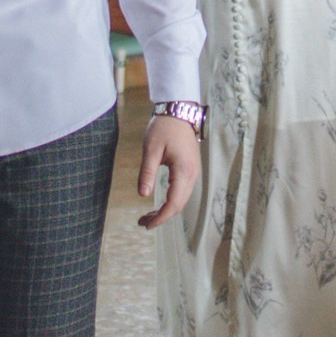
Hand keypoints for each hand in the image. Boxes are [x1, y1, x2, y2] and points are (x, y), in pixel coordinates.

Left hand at [138, 114, 199, 228]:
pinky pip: (182, 192)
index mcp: (184, 171)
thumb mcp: (151, 149)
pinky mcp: (190, 170)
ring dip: (166, 210)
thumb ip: (147, 173)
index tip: (146, 225)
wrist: (179, 111)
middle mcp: (192, 175)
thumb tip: (143, 195)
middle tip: (142, 223)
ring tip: (147, 216)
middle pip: (179, 205)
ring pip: (181, 200)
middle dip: (162, 217)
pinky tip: (159, 204)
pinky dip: (171, 201)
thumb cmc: (164, 128)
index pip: (174, 203)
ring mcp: (193, 173)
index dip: (160, 217)